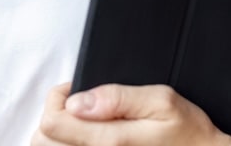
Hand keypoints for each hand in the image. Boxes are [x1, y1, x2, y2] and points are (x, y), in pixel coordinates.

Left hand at [32, 82, 230, 145]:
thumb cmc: (187, 133)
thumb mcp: (162, 101)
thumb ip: (118, 97)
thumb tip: (78, 101)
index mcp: (110, 142)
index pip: (51, 123)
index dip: (58, 98)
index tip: (77, 90)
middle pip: (43, 142)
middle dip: (55, 117)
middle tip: (80, 106)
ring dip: (59, 136)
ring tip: (84, 124)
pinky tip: (89, 140)